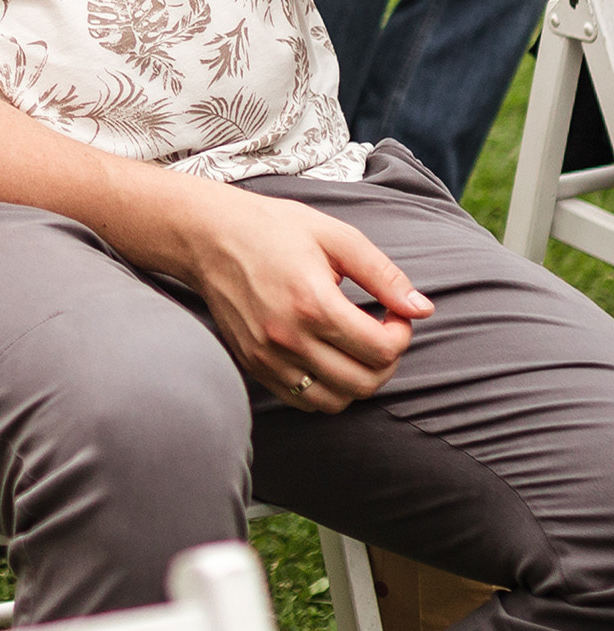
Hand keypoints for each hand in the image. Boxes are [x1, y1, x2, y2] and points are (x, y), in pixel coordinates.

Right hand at [174, 180, 432, 411]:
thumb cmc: (274, 229)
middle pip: (365, 382)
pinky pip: (304, 401)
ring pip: (336, 400)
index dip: (401, 334)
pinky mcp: (254, 366)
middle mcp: (288, 338)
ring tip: (355, 347)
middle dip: (387, 360)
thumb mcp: (336, 237)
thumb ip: (384, 275)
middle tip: (380, 331)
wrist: (207, 236)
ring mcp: (268, 358)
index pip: (382, 350)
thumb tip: (423, 309)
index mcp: (313, 303)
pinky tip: (328, 357)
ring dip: (359, 380)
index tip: (394, 313)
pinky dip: (327, 390)